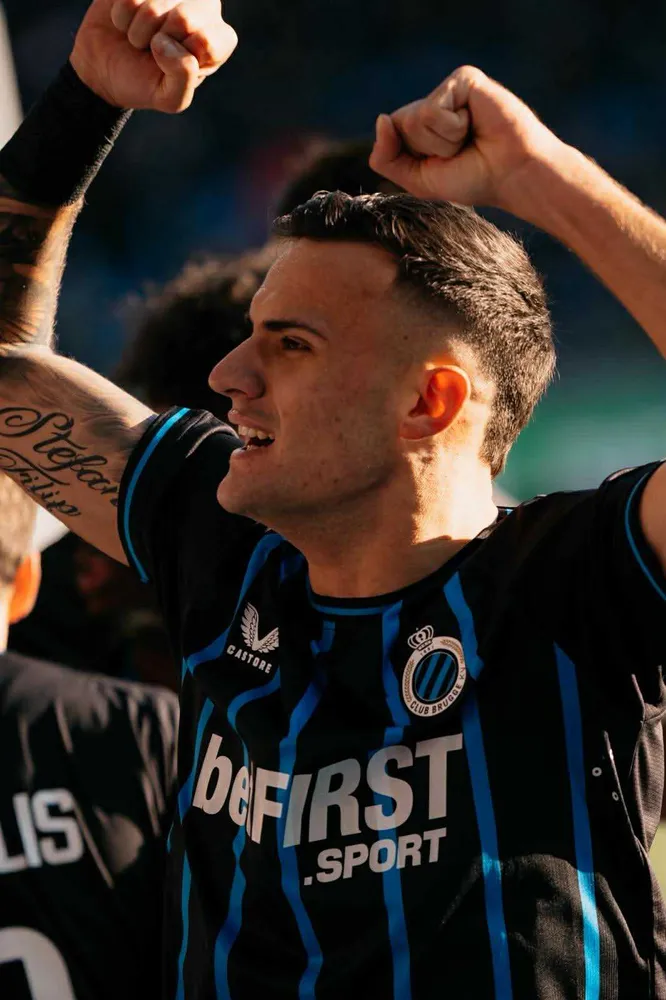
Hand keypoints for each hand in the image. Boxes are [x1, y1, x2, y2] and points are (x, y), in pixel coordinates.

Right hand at [70, 0, 237, 112]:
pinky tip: (127, 20)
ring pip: (153, 6)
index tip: (172, 64)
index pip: (208, 42)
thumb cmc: (144, 82)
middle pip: (183, 19)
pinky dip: (121, 16)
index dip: (182, 58)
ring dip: (137, 31)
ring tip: (139, 38)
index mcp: (217, 38)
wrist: (104, 68)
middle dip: (158, 43)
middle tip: (153, 49)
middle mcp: (202, 6)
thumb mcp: (169, 98)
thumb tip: (165, 42)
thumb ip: (183, 78)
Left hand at [370, 65, 566, 211]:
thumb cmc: (472, 178)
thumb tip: (381, 119)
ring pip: (415, 119)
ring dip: (443, 141)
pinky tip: (475, 123)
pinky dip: (452, 129)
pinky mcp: (463, 78)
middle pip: (400, 126)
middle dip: (427, 150)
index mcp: (422, 126)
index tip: (444, 164)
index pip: (388, 136)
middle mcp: (433, 103)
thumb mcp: (418, 180)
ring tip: (470, 138)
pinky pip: (433, 110)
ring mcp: (448, 88)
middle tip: (460, 151)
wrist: (511, 175)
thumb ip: (386, 158)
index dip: (410, 157)